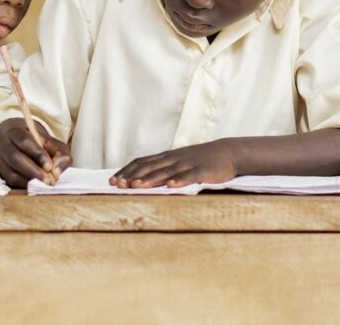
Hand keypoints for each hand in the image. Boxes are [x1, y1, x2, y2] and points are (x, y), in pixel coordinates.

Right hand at [0, 118, 71, 187]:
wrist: (20, 143)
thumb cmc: (39, 144)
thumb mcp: (53, 144)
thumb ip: (60, 154)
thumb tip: (57, 170)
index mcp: (17, 133)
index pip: (25, 141)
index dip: (37, 154)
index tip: (49, 166)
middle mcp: (5, 145)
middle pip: (15, 158)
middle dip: (32, 171)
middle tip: (47, 180)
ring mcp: (0, 160)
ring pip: (10, 173)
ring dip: (28, 181)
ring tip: (42, 185)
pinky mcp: (0, 173)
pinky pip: (9, 182)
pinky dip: (22, 186)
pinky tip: (34, 188)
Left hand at [111, 140, 237, 188]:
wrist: (228, 152)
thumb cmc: (200, 160)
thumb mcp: (179, 161)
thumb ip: (162, 168)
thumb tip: (139, 179)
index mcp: (166, 157)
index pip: (141, 162)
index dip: (126, 171)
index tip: (112, 181)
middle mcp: (174, 159)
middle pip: (149, 167)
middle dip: (132, 176)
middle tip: (117, 185)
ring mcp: (188, 164)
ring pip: (166, 172)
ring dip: (150, 179)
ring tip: (135, 186)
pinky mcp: (202, 171)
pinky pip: (190, 176)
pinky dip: (179, 181)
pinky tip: (171, 186)